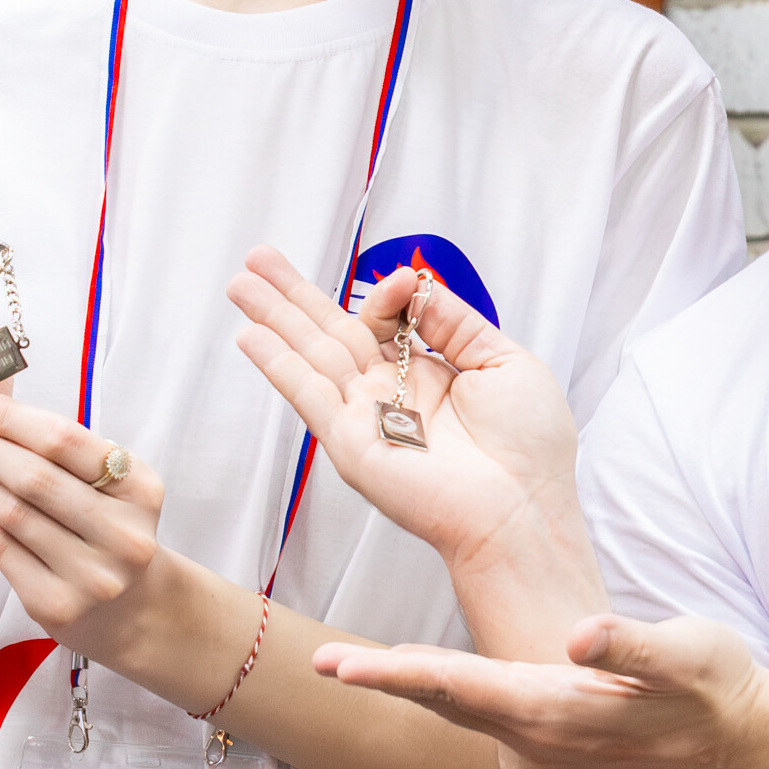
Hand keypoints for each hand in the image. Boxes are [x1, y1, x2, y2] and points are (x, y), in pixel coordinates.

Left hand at [0, 386, 164, 664]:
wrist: (130, 607)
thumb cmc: (108, 528)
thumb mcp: (111, 485)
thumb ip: (65, 451)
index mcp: (140, 489)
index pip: (65, 441)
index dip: (9, 416)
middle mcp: (122, 534)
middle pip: (34, 477)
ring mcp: (90, 574)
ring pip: (12, 512)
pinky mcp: (55, 604)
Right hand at [228, 248, 594, 616]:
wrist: (522, 510)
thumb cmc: (529, 448)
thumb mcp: (504, 361)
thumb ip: (455, 323)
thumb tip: (415, 285)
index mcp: (428, 377)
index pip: (384, 323)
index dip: (383, 295)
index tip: (399, 283)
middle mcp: (390, 396)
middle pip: (331, 332)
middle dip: (293, 297)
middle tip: (257, 258)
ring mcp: (366, 419)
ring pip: (311, 355)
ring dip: (273, 318)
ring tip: (239, 282)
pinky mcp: (350, 444)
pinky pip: (308, 395)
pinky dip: (278, 364)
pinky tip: (250, 336)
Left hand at [313, 611, 768, 768]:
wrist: (744, 738)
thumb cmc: (718, 690)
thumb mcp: (686, 657)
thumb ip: (634, 648)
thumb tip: (581, 638)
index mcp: (557, 710)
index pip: (461, 688)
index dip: (399, 673)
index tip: (346, 666)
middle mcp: (540, 730)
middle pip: (444, 700)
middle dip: (382, 681)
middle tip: (319, 663)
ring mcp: (547, 733)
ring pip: (460, 705)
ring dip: (405, 684)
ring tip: (355, 665)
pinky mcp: (557, 724)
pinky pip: (484, 706)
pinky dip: (443, 687)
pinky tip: (425, 671)